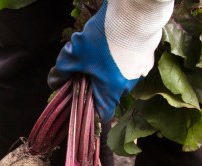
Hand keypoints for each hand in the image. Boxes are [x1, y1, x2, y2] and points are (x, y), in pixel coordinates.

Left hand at [49, 0, 173, 120]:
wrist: (134, 14)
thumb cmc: (104, 40)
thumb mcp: (75, 55)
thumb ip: (62, 72)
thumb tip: (54, 83)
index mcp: (112, 92)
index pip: (103, 115)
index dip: (91, 114)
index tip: (82, 106)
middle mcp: (129, 86)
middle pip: (109, 93)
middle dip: (96, 84)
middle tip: (84, 69)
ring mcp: (141, 71)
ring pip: (119, 77)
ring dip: (108, 69)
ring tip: (97, 51)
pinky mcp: (147, 56)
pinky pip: (130, 63)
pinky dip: (121, 57)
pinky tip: (112, 43)